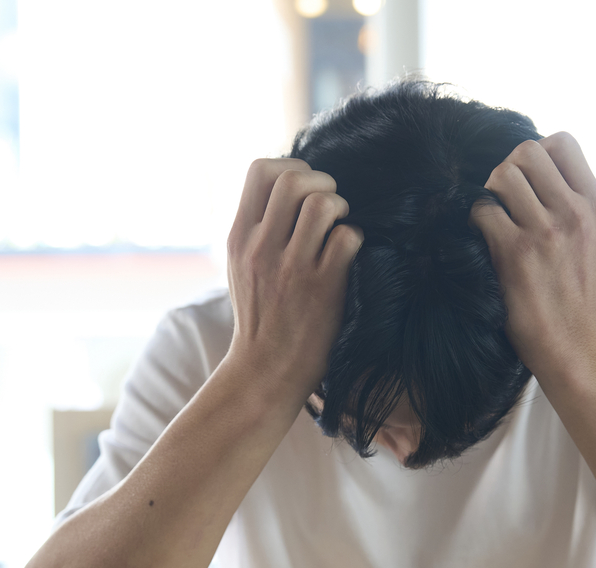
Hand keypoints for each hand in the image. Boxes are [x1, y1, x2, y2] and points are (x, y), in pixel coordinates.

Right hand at [225, 158, 362, 399]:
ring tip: (340, 229)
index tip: (305, 191)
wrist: (265, 371)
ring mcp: (291, 268)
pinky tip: (349, 257)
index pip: (260, 170)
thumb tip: (287, 188)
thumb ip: (258, 227)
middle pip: (293, 179)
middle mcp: (261, 247)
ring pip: (322, 203)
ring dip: (341, 209)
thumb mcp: (242, 266)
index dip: (292, 168)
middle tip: (331, 208)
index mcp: (239, 237)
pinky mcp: (322, 289)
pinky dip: (355, 240)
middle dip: (323, 182)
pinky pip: (347, 238)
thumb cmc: (261, 317)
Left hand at [468, 133, 595, 377]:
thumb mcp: (591, 235)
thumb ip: (571, 196)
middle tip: (506, 202)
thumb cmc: (572, 288)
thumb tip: (529, 160)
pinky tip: (486, 241)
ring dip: (490, 194)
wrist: (571, 342)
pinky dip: (476, 221)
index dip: (538, 154)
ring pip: (502, 174)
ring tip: (497, 220)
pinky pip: (482, 209)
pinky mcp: (516, 252)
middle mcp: (576, 212)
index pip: (563, 141)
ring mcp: (547, 231)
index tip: (531, 184)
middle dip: (509, 170)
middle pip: (527, 151)